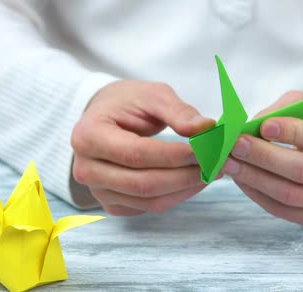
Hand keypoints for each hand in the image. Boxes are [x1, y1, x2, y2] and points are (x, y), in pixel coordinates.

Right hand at [71, 80, 214, 215]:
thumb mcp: (152, 95)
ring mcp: (97, 190)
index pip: (137, 153)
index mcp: (88, 135)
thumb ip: (178, 111)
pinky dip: (176, 196)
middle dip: (185, 176)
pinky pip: (148, 207)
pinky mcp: (112, 203)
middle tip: (217, 164)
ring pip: (149, 200)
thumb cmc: (127, 103)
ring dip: (186, 189)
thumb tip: (206, 128)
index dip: (175, 155)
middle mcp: (86, 168)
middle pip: (143, 183)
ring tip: (211, 172)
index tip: (206, 150)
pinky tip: (193, 180)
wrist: (105, 117)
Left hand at [223, 91, 302, 227]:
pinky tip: (241, 178)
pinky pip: (285, 211)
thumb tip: (250, 127)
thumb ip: (283, 111)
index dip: (293, 133)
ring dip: (255, 178)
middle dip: (266, 157)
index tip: (263, 125)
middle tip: (236, 144)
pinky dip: (258, 194)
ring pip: (293, 195)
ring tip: (230, 162)